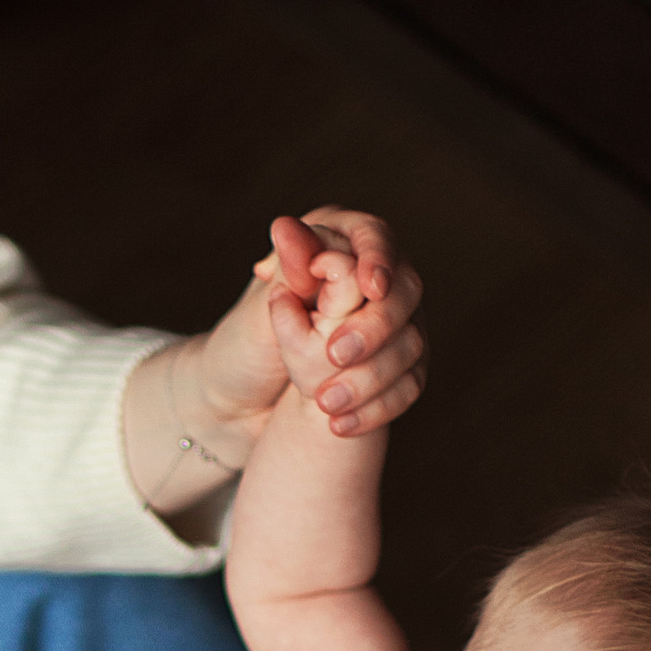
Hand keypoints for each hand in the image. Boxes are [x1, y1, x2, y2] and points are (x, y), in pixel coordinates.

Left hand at [188, 207, 424, 451]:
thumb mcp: (258, 308)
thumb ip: (284, 272)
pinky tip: (339, 425)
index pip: (374, 237)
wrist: (239, 405)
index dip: (377, 258)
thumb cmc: (242, 347)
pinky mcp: (396, 367)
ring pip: (410, 341)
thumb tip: (285, 224)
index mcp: (336, 246)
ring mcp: (390, 325)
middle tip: (334, 355)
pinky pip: (407, 384)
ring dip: (371, 375)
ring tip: (323, 402)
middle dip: (374, 325)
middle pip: (404, 288)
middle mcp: (372, 280)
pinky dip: (377, 406)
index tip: (370, 286)